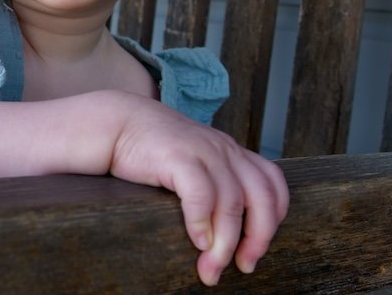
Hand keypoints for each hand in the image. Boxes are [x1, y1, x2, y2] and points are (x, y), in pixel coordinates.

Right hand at [110, 104, 288, 285]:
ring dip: (225, 243)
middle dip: (258, 238)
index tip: (256, 249)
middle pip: (262, 196)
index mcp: (232, 152)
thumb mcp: (195, 164)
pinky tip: (197, 241)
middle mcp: (224, 150)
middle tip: (244, 266)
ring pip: (232, 202)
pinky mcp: (177, 155)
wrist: (118, 123)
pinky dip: (202, 222)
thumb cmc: (154, 153)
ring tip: (211, 267)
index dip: (274, 219)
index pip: (273, 183)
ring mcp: (203, 151)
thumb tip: (224, 234)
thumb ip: (214, 185)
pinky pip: (200, 193)